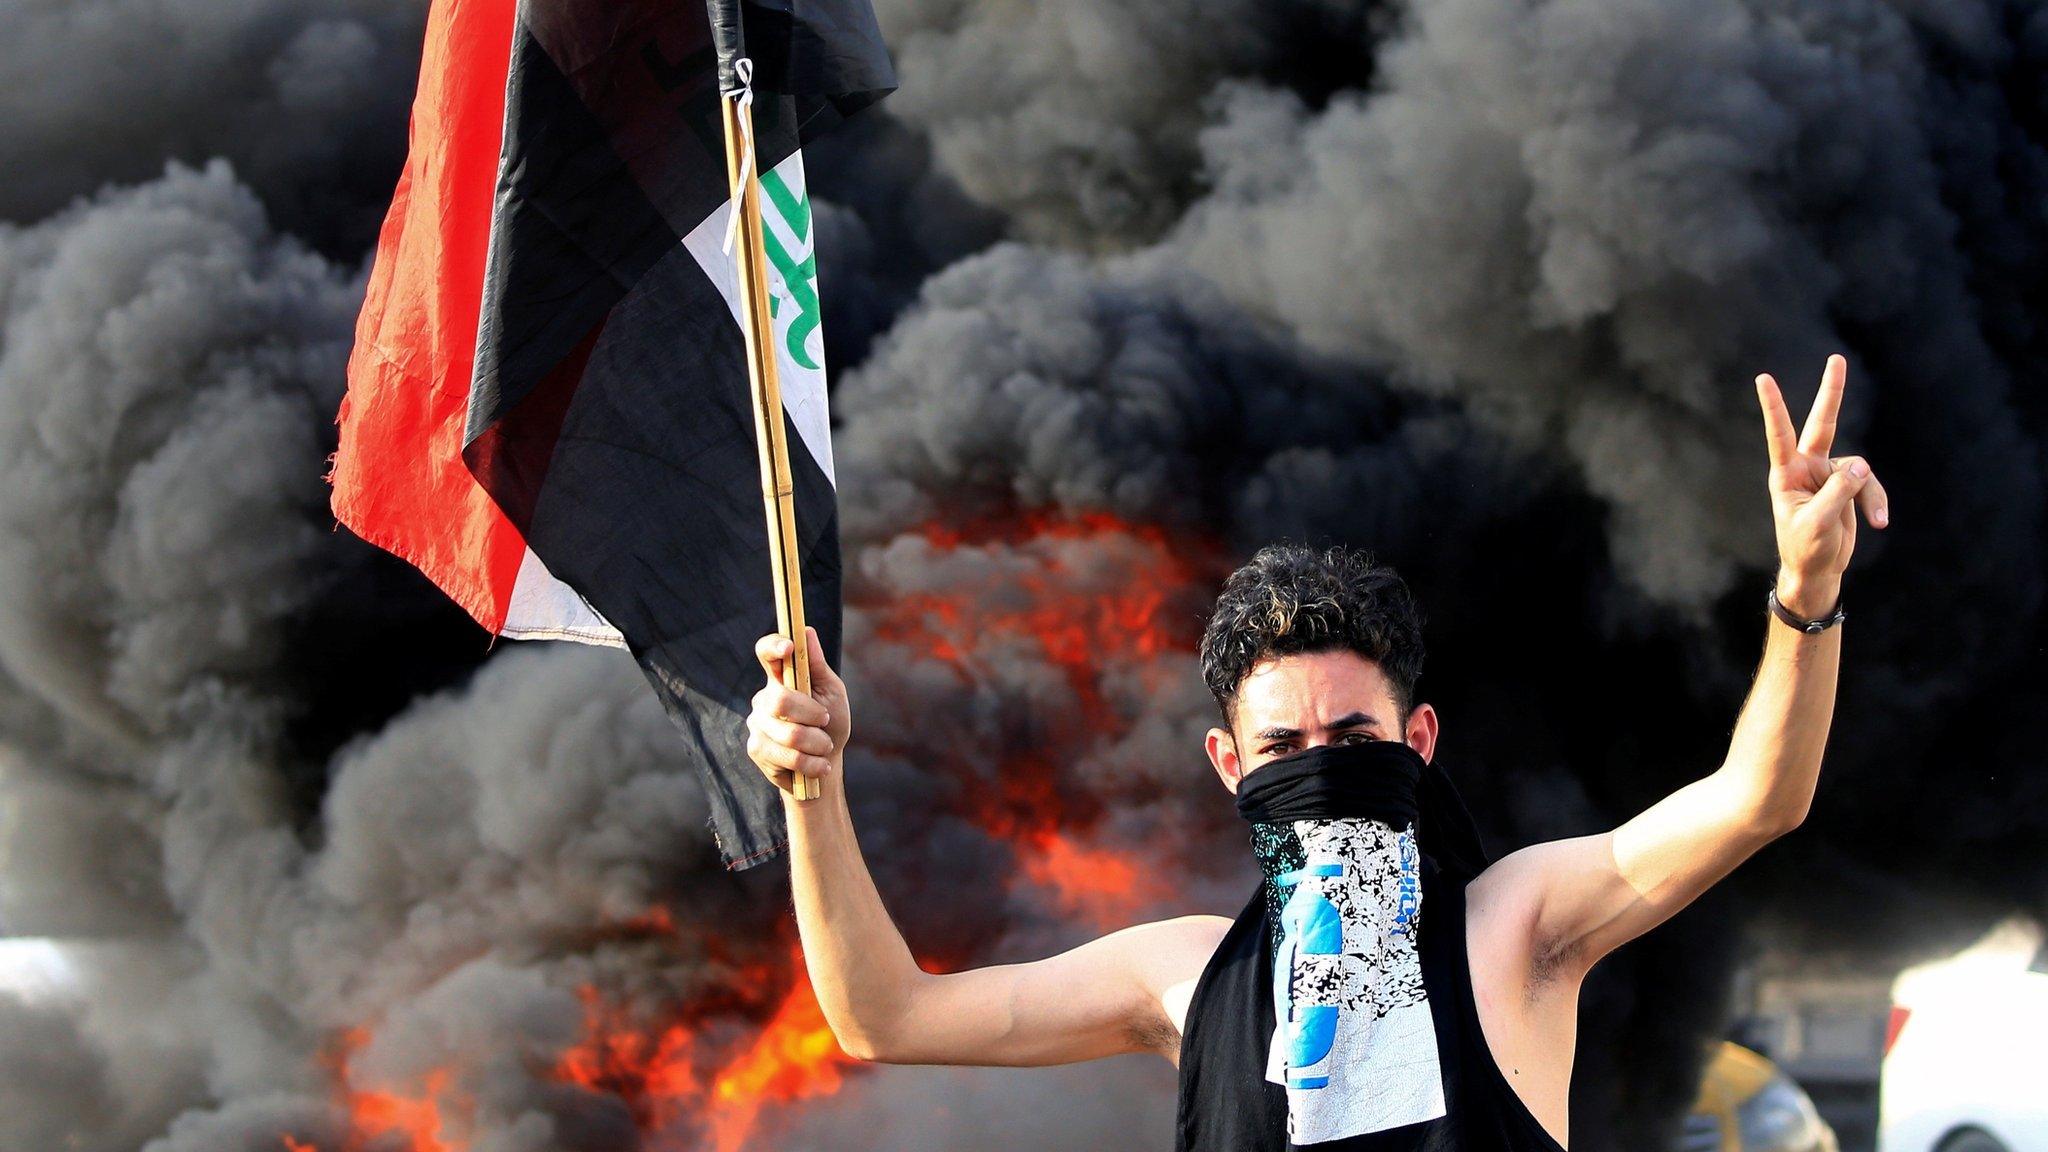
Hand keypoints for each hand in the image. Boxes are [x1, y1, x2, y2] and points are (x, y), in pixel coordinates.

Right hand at [748, 626, 851, 794]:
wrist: (824, 766)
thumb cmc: (830, 725)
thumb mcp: (832, 693)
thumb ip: (818, 666)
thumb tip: (807, 631)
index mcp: (782, 677)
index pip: (766, 653)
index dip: (773, 646)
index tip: (789, 647)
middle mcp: (764, 697)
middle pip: (780, 699)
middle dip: (812, 715)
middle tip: (825, 721)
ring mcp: (757, 723)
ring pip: (789, 733)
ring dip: (818, 743)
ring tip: (824, 747)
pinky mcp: (756, 749)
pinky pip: (789, 756)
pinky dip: (812, 763)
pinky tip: (817, 765)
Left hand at [1754, 354, 1889, 617]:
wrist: (1817, 570)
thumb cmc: (1806, 548)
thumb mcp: (1818, 523)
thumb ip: (1839, 492)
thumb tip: (1861, 466)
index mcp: (1787, 475)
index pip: (1780, 435)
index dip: (1774, 407)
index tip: (1762, 378)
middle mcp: (1807, 468)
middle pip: (1822, 424)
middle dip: (1831, 393)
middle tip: (1837, 359)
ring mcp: (1828, 475)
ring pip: (1859, 468)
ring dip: (1870, 493)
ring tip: (1875, 520)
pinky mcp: (1847, 486)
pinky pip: (1869, 484)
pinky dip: (1877, 501)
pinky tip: (1880, 522)